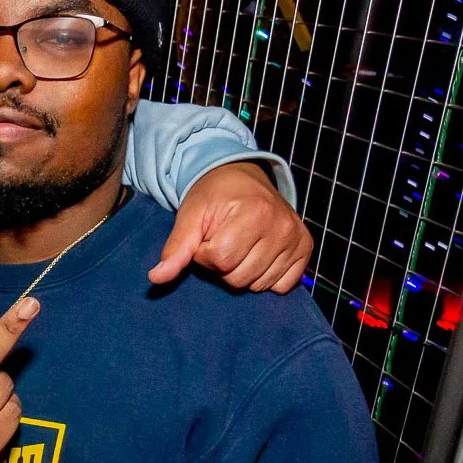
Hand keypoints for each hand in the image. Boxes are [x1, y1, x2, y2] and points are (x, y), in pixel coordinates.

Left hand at [151, 161, 312, 293]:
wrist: (241, 176)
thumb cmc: (214, 195)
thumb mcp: (191, 215)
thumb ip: (176, 248)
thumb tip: (156, 278)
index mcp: (254, 213)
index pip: (221, 260)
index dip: (205, 255)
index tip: (206, 238)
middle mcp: (281, 226)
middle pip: (239, 278)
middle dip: (222, 266)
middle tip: (222, 241)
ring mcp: (296, 238)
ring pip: (258, 285)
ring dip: (242, 272)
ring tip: (240, 246)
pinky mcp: (305, 248)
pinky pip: (281, 286)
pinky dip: (265, 277)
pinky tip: (258, 254)